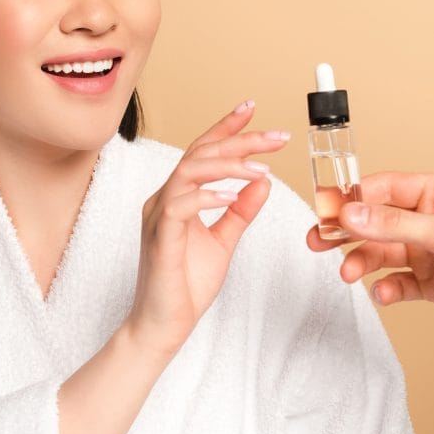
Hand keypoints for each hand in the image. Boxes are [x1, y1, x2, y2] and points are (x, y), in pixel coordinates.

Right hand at [125, 101, 288, 356]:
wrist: (163, 325)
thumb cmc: (186, 285)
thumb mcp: (223, 241)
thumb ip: (240, 211)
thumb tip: (261, 182)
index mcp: (177, 197)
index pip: (202, 152)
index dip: (225, 128)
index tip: (250, 108)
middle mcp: (164, 198)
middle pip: (199, 153)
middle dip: (238, 139)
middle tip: (275, 135)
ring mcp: (158, 215)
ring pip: (189, 171)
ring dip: (227, 165)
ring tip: (260, 167)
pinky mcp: (160, 237)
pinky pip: (180, 205)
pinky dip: (207, 196)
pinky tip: (231, 196)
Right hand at [307, 171, 433, 347]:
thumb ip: (393, 226)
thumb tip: (350, 214)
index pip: (384, 188)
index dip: (351, 199)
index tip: (323, 210)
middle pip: (377, 221)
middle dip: (348, 232)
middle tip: (319, 241)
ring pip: (384, 252)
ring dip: (363, 262)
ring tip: (350, 274)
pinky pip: (399, 282)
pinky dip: (387, 288)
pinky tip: (383, 294)